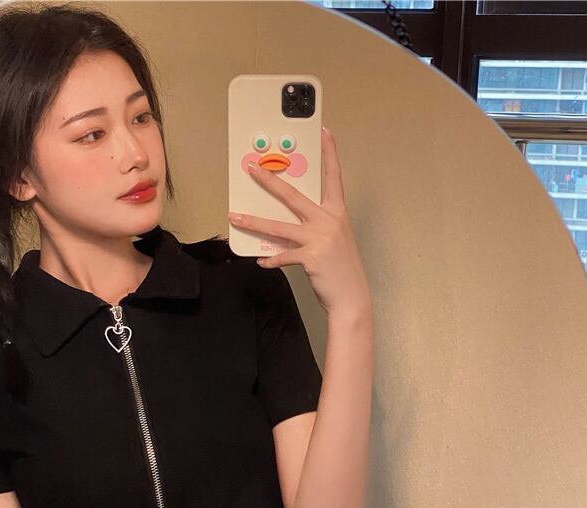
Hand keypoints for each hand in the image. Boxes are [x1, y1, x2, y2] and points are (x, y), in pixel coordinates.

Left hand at [228, 126, 371, 318]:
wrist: (352, 297)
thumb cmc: (341, 270)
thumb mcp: (334, 241)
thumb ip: (316, 227)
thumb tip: (290, 223)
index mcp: (337, 213)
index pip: (333, 177)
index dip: (329, 153)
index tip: (324, 132)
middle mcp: (329, 221)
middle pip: (293, 196)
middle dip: (270, 181)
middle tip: (252, 169)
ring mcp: (319, 238)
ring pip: (278, 226)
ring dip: (254, 222)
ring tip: (235, 216)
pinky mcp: (310, 257)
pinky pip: (282, 255)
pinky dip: (270, 259)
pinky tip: (261, 261)